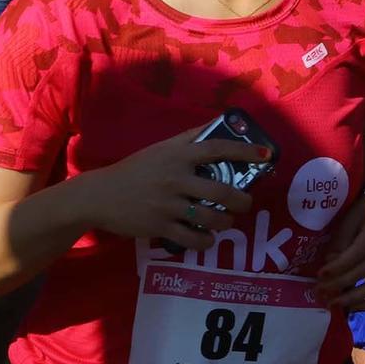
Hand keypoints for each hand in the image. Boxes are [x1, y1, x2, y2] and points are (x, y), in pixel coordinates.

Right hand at [80, 124, 263, 249]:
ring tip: (227, 222)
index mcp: (178, 155)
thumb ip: (189, 139)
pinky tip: (208, 238)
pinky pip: (192, 238)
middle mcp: (175, 178)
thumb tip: (220, 122)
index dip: (245, 150)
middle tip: (245, 203)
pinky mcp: (159, 226)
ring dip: (226, 222)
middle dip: (242, 200)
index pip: (218, 149)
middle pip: (222, 191)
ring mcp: (167, 204)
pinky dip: (205, 241)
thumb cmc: (135, 170)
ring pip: (210, 217)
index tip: (266, 155)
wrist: (98, 195)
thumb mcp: (161, 149)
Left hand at [317, 183, 364, 309]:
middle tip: (320, 291)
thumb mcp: (351, 218)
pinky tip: (353, 307)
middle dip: (340, 284)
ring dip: (354, 298)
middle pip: (364, 271)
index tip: (319, 275)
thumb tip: (330, 268)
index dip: (337, 267)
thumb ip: (341, 243)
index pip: (356, 254)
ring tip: (334, 303)